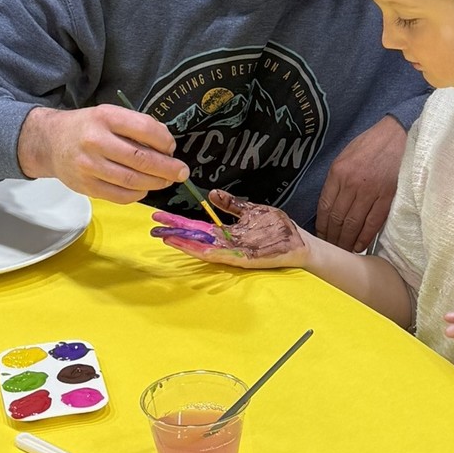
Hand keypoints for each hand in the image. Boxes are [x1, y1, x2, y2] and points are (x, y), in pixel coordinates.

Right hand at [17, 105, 187, 202]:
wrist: (50, 142)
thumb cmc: (88, 127)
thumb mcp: (110, 115)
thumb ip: (137, 127)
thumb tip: (167, 148)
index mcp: (105, 117)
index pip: (145, 129)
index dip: (165, 141)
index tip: (171, 147)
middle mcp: (96, 141)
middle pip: (141, 159)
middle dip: (168, 168)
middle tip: (182, 172)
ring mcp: (89, 166)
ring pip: (133, 180)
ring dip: (156, 183)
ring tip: (166, 180)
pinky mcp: (87, 187)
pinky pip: (121, 196)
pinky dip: (138, 194)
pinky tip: (144, 188)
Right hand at [150, 189, 310, 268]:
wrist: (299, 241)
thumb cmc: (277, 228)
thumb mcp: (251, 211)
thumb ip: (231, 204)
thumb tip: (211, 194)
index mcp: (228, 232)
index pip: (198, 227)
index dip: (179, 222)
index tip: (160, 217)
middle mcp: (228, 243)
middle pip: (196, 239)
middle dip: (176, 234)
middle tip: (154, 229)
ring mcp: (236, 252)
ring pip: (206, 249)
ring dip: (187, 245)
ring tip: (168, 239)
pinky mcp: (247, 258)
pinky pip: (226, 256)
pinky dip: (210, 252)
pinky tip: (197, 248)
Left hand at [316, 116, 405, 251]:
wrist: (396, 135)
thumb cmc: (369, 144)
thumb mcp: (344, 157)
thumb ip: (336, 180)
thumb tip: (330, 205)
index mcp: (337, 173)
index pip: (324, 207)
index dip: (321, 226)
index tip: (320, 237)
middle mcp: (351, 184)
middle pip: (337, 219)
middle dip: (332, 237)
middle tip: (330, 249)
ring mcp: (369, 191)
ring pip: (353, 224)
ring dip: (347, 241)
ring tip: (343, 251)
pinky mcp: (386, 196)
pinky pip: (373, 222)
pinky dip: (365, 236)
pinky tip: (359, 245)